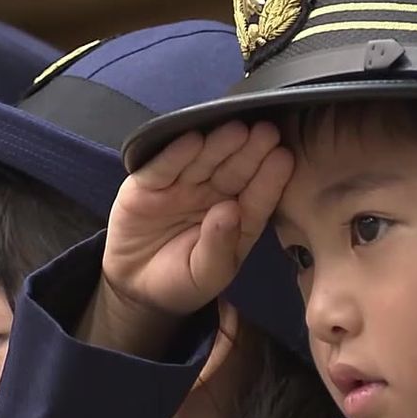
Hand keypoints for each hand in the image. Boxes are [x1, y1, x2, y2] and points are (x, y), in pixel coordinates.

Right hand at [82, 121, 292, 354]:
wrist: (134, 287)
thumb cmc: (181, 282)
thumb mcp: (206, 275)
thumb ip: (219, 247)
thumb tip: (229, 210)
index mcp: (237, 218)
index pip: (256, 196)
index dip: (269, 178)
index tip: (283, 158)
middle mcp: (212, 196)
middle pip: (233, 171)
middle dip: (249, 151)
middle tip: (266, 131)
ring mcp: (180, 187)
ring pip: (201, 162)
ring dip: (218, 145)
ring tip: (235, 130)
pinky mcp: (147, 185)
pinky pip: (162, 167)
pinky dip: (175, 153)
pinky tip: (192, 139)